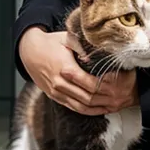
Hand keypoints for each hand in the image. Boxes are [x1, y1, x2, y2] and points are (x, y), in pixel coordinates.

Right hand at [18, 27, 137, 114]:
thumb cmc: (51, 42)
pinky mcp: (54, 96)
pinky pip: (73, 108)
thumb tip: (98, 58)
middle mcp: (60, 83)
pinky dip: (87, 110)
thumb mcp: (68, 38)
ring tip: (113, 106)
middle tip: (120, 98)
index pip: (90, 83)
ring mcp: (56, 92)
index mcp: (65, 68)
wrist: (29, 51)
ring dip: (98, 108)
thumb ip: (84, 48)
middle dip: (105, 99)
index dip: (106, 86)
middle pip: (88, 98)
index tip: (118, 85)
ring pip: (81, 106)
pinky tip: (99, 109)